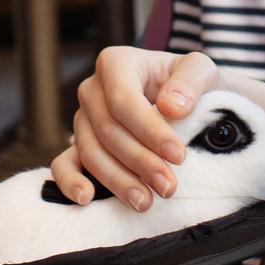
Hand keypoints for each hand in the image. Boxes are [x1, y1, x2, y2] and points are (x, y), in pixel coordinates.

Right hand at [48, 46, 219, 209]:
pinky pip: (63, 163)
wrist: (184, 101)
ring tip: (146, 201)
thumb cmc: (189, 84)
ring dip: (118, 180)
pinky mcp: (79, 145)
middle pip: (108, 130)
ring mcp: (82, 119)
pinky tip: (86, 198)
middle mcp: (92, 89)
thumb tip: (171, 107)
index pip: (123, 100)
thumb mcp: (201, 71)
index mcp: (116, 63)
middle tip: (169, 186)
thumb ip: (191, 82)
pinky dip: (70, 181)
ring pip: (91, 152)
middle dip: (140, 162)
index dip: (149, 130)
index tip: (178, 156)